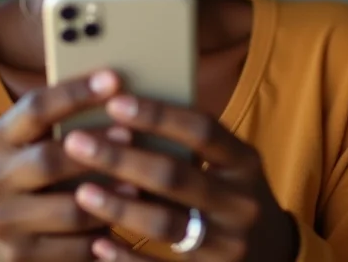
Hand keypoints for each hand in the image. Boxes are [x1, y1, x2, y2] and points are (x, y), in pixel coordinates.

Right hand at [0, 70, 124, 261]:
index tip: (113, 79)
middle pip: (49, 160)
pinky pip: (74, 248)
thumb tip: (110, 84)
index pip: (35, 108)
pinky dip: (101, 235)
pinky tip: (121, 222)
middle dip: (95, 148)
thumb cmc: (20, 173)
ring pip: (68, 210)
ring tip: (137, 184)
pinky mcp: (21, 257)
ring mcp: (5, 222)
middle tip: (130, 134)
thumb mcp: (21, 142)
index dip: (76, 92)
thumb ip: (52, 119)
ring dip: (107, 197)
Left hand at [63, 95, 299, 261]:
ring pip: (166, 225)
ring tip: (81, 191)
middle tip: (76, 143)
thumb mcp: (227, 162)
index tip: (114, 102)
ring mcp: (230, 246)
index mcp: (245, 162)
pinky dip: (128, 258)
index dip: (157, 114)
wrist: (271, 253)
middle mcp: (241, 203)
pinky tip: (98, 244)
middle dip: (121, 158)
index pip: (201, 130)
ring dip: (119, 208)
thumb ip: (188, 142)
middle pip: (175, 176)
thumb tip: (123, 109)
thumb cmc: (230, 191)